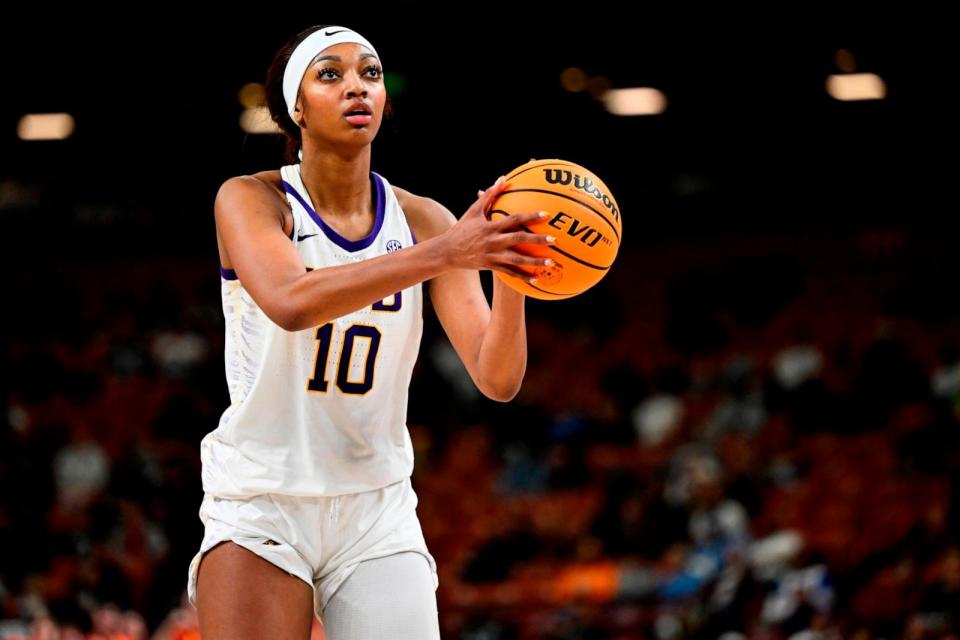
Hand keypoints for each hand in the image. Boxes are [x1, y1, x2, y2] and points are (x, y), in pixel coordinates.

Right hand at [440, 177, 555, 279]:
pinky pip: (510, 273)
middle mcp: (493, 241)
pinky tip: (537, 279)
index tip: (546, 215)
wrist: (447, 251)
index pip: (513, 219)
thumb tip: (503, 178)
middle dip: (537, 240)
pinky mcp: (491, 267)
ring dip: (534, 262)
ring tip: (551, 263)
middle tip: (554, 240)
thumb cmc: (462, 228)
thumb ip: (489, 195)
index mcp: (490, 226)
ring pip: (517, 260)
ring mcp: (492, 255)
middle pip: (518, 240)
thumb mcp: (474, 211)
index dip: (530, 217)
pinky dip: (523, 276)